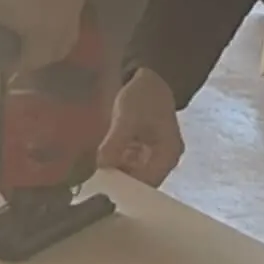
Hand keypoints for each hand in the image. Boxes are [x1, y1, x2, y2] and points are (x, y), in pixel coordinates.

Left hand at [97, 67, 183, 184]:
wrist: (150, 76)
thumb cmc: (144, 95)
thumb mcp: (128, 118)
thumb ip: (116, 142)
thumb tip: (102, 166)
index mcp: (168, 155)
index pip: (147, 183)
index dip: (125, 187)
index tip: (103, 188)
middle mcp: (164, 161)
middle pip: (140, 182)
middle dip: (118, 182)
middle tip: (95, 183)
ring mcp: (154, 156)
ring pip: (133, 175)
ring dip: (115, 174)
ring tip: (95, 175)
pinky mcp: (144, 151)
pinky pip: (129, 165)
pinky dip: (116, 164)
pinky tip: (101, 163)